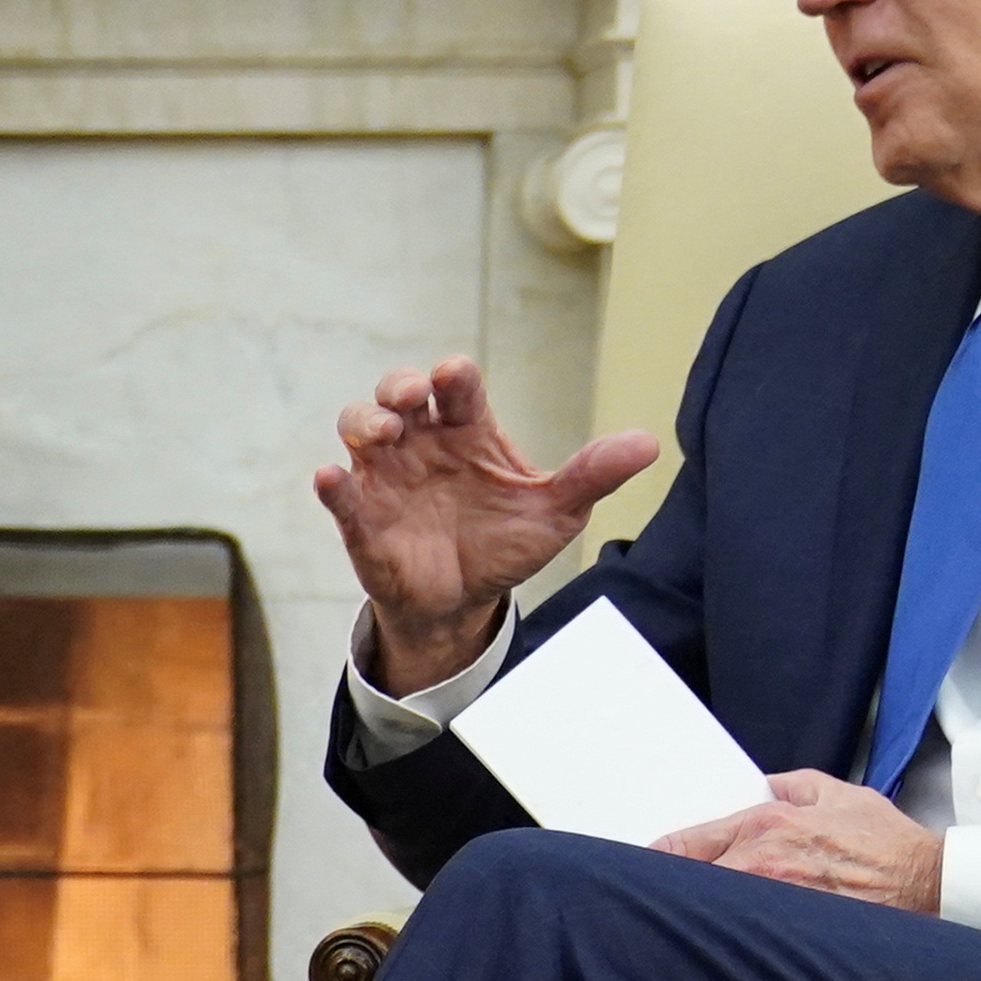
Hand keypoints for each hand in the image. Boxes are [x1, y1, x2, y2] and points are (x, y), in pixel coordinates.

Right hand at [316, 358, 662, 693]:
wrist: (465, 604)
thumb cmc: (505, 545)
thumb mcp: (556, 512)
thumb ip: (592, 476)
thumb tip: (648, 444)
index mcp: (467, 430)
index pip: (458, 388)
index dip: (453, 376)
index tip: (453, 377)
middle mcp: (422, 442)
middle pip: (398, 392)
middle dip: (400, 385)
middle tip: (414, 397)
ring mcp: (386, 475)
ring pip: (359, 426)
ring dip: (366, 421)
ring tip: (385, 434)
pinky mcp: (361, 517)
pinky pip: (339, 494)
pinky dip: (333, 485)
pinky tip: (332, 478)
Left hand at [658, 771, 943, 911]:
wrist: (927, 882)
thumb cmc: (886, 842)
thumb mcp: (835, 792)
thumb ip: (788, 786)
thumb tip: (759, 788)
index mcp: (767, 826)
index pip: (688, 843)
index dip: (658, 857)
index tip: (642, 866)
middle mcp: (762, 865)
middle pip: (688, 882)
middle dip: (670, 889)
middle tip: (649, 901)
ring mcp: (773, 902)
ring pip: (711, 912)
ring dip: (697, 914)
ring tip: (682, 924)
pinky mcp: (790, 934)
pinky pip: (744, 936)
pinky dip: (730, 937)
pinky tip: (725, 942)